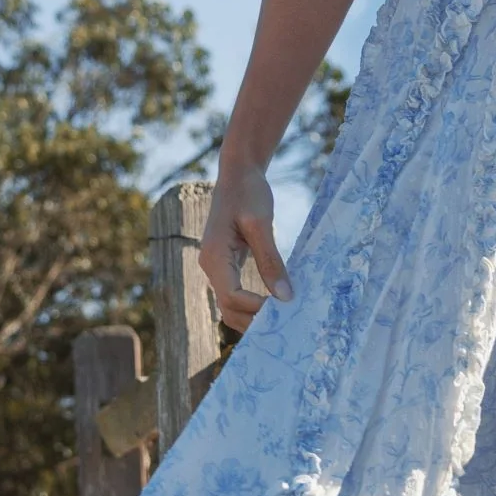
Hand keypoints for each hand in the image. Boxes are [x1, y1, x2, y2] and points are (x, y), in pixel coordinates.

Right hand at [198, 161, 292, 328]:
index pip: (231, 296)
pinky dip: (252, 304)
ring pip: (230, 304)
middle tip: (285, 323)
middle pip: (227, 307)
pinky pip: (235, 292)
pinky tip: (274, 306)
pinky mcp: (226, 263)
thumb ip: (271, 261)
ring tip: (282, 319)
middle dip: (253, 320)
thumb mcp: (261, 224)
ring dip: (252, 316)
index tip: (283, 309)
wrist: (238, 172)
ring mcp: (216, 266)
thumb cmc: (248, 193)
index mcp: (214, 256)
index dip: (255, 308)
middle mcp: (210, 266)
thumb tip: (285, 297)